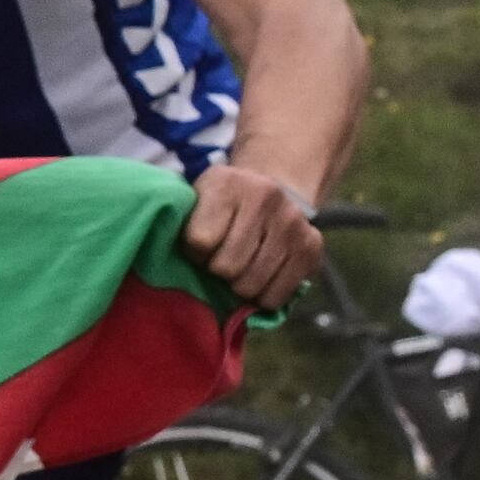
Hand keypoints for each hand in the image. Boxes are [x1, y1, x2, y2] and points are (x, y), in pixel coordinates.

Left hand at [180, 162, 325, 311]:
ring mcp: (293, 223)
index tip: (199, 246)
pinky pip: (276, 296)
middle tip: (220, 260)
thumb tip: (167, 263)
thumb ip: (180, 223)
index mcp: (227, 182)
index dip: (194, 252)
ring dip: (239, 286)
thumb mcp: (197, 199)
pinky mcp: (312, 248)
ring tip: (239, 268)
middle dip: (217, 270)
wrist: (274, 191)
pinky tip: (260, 277)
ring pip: (250, 285)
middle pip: (226, 267)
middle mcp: (265, 197)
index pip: (199, 241)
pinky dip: (262, 296)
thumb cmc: (222, 206)